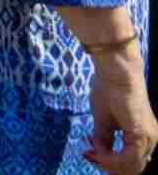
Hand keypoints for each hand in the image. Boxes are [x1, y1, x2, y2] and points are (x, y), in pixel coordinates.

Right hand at [85, 47, 156, 172]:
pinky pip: (128, 158)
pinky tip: (97, 151)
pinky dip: (111, 158)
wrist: (117, 73)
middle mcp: (150, 140)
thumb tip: (99, 154)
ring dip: (108, 164)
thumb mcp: (103, 120)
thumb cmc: (109, 90)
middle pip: (132, 169)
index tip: (88, 153)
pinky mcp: (143, 134)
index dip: (108, 163)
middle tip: (89, 156)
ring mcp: (149, 138)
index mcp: (142, 137)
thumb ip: (103, 139)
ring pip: (132, 167)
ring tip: (90, 153)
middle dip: (108, 167)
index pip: (129, 162)